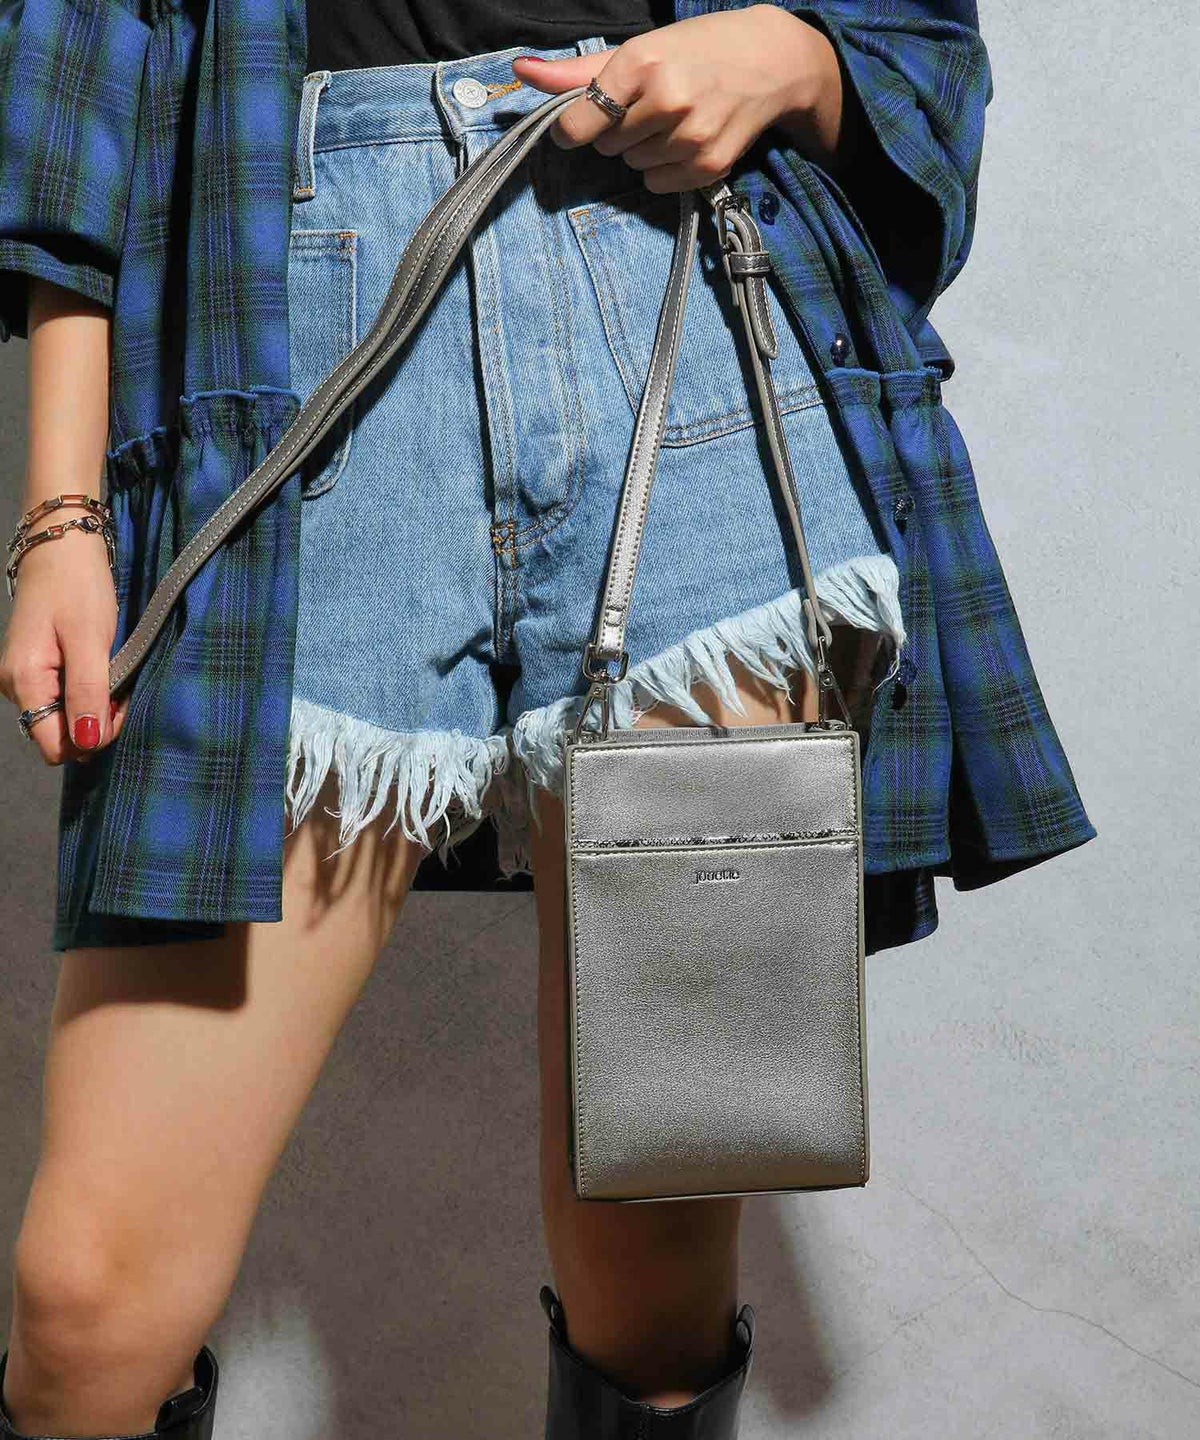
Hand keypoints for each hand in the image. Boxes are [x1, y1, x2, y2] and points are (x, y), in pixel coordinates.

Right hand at [0, 527, 128, 765]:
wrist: (63, 543)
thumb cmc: (77, 586)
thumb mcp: (89, 640)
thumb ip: (88, 693)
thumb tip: (87, 743)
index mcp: (22, 681)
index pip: (53, 744)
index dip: (90, 737)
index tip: (119, 708)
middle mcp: (16, 686)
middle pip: (58, 734)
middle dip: (94, 722)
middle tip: (121, 690)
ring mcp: (25, 676)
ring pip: (62, 716)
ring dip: (93, 706)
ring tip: (113, 674)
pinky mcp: (37, 666)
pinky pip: (63, 696)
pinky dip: (88, 691)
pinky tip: (103, 670)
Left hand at [511, 4, 849, 193]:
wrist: (771, 61)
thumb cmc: (695, 50)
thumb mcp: (639, 50)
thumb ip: (577, 73)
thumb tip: (520, 71)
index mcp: (642, 63)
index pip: (581, 121)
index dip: (574, 129)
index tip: (580, 126)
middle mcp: (667, 99)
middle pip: (607, 146)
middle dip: (619, 131)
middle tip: (649, 108)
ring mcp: (690, 135)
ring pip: (634, 166)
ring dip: (644, 150)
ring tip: (673, 121)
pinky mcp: (709, 164)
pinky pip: (658, 183)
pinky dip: (665, 169)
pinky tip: (687, 141)